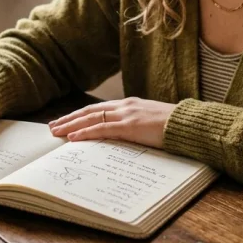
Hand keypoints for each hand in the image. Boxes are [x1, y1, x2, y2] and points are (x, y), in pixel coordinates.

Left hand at [48, 97, 176, 147]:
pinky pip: (102, 129)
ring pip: (91, 118)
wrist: (189, 124)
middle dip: (70, 118)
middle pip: (89, 111)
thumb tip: (124, 136)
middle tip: (53, 126)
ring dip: (71, 125)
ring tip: (56, 132)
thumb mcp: (151, 123)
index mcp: (130, 104)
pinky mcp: (130, 126)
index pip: (98, 108)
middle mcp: (125, 106)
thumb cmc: (174, 126)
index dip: (80, 115)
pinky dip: (85, 132)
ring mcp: (127, 114)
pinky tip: (73, 137)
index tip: (66, 121)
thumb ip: (136, 125)